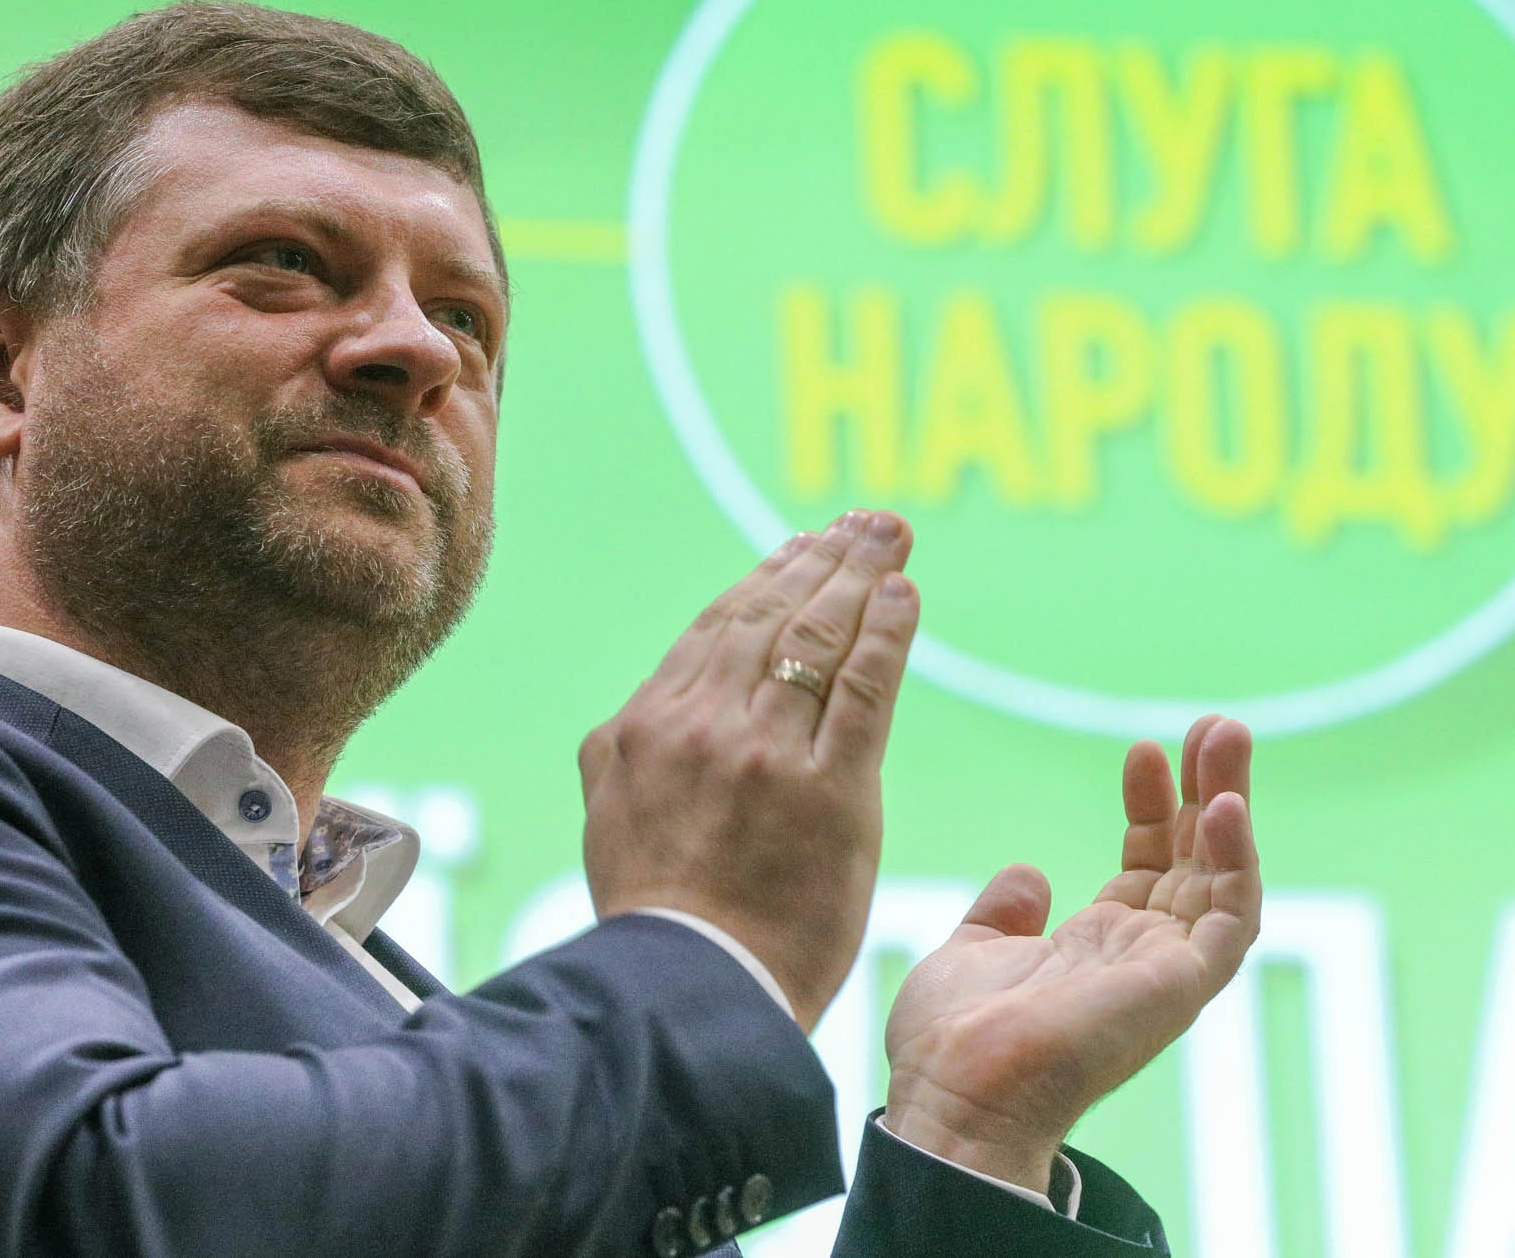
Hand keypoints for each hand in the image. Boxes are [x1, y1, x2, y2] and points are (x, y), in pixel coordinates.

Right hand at [579, 510, 918, 1030]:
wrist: (692, 993)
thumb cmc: (660, 917)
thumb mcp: (608, 817)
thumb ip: (622, 755)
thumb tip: (629, 714)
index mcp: (646, 725)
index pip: (719, 625)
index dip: (770, 576)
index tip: (806, 544)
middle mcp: (704, 725)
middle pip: (774, 615)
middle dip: (827, 559)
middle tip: (869, 522)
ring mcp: (768, 754)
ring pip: (819, 639)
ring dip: (861, 578)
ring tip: (892, 538)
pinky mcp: (829, 791)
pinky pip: (864, 689)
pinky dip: (886, 635)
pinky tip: (906, 598)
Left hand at [880, 716, 1259, 1191]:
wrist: (955, 1096)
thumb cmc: (950, 1042)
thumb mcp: (972, 953)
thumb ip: (1004, 915)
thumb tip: (1030, 874)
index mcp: (1094, 949)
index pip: (1145, 865)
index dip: (1149, 806)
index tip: (1142, 751)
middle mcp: (1140, 958)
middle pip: (1193, 861)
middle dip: (1206, 789)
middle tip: (1216, 727)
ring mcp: (1166, 972)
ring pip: (1222, 876)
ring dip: (1229, 803)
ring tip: (1226, 734)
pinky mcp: (1183, 986)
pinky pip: (1232, 917)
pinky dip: (1235, 859)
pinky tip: (1223, 805)